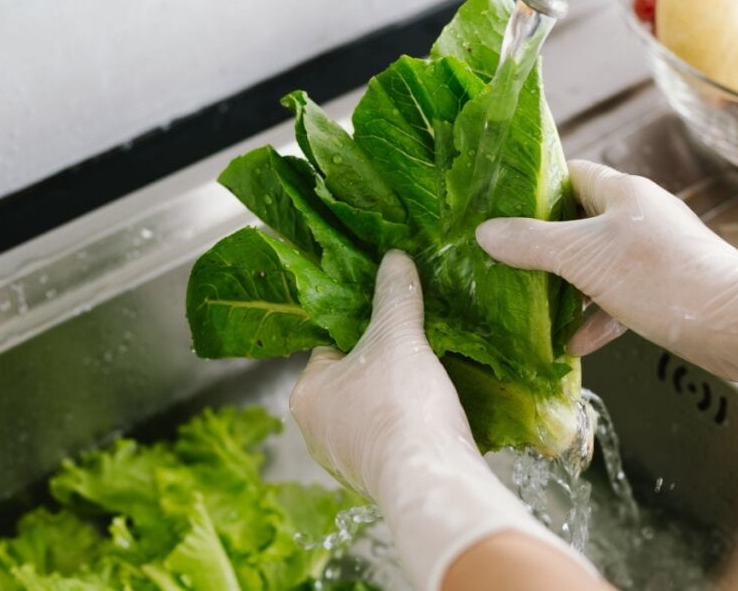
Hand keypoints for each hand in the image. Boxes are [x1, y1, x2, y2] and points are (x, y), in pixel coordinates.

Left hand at [290, 251, 598, 590]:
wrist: (429, 478)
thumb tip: (395, 258)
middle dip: (381, 365)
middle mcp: (315, 430)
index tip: (393, 323)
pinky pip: (390, 438)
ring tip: (428, 378)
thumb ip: (394, 295)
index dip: (364, 330)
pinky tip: (432, 413)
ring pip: (371, 409)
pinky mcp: (375, 479)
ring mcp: (344, 460)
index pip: (330, 346)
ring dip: (395, 396)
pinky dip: (408, 425)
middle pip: (351, 378)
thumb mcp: (399, 336)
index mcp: (305, 394)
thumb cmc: (400, 404)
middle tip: (414, 348)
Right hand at [476, 161, 737, 394]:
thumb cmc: (659, 277)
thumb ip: (531, 243)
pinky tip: (573, 343)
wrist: (735, 325)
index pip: (570, 173)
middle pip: (580, 221)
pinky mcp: (667, 287)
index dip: (536, 188)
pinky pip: (619, 295)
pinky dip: (595, 315)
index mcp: (623, 192)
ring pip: (597, 263)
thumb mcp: (582, 257)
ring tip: (534, 306)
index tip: (502, 210)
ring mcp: (656, 252)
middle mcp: (641, 215)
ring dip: (567, 286)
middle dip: (545, 246)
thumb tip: (486, 233)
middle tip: (508, 263)